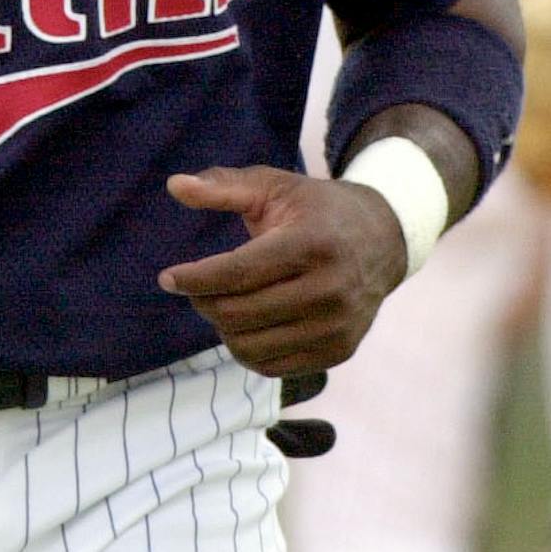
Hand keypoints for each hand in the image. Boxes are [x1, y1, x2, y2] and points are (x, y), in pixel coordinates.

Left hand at [157, 166, 407, 376]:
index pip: (240, 273)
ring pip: (252, 346)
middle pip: (240, 313)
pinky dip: (246, 350)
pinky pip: (273, 366)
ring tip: (220, 302)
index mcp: (312, 245)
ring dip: (222, 327)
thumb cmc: (317, 209)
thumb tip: (174, 185)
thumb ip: (222, 186)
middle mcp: (330, 291)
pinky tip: (244, 324)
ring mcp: (337, 327)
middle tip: (195, 287)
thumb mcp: (273, 186)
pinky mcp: (338, 352)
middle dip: (204, 301)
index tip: (168, 278)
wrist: (383, 240)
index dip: (196, 278)